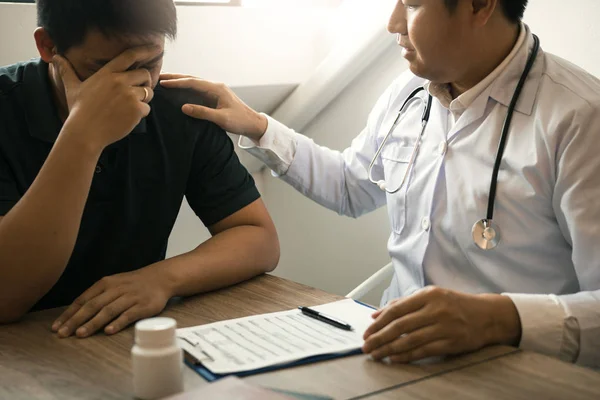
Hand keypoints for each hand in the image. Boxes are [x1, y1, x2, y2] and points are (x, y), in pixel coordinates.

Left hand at [51, 268, 171, 337]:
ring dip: (93, 323)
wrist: (161, 278)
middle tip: (63, 334)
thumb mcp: (113, 284)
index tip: (56, 327)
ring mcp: (130, 297)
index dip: (69, 314)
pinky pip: (128, 315)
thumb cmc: (133, 284)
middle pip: (93, 306)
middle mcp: (116, 289)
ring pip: (108, 310)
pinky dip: (118, 323)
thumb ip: (97, 296)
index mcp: (105, 284)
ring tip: (81, 334)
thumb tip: (75, 314)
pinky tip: (108, 331)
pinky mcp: (143, 306)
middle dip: (76, 320)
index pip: (83, 300)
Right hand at [53, 46, 158, 151]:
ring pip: (148, 92)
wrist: (85, 133)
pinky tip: (128, 118)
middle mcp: (119, 81)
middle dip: (145, 82)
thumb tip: (55, 57)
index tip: (156, 48)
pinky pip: (147, 108)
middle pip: (145, 74)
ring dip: (143, 99)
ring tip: (129, 107)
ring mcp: (129, 95)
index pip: (129, 56)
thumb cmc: (78, 111)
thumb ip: (66, 71)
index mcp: (107, 73)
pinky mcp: (136, 109)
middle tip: (136, 92)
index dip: (145, 50)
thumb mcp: (72, 87)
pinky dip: (141, 113)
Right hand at [159, 73, 267, 140]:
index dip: (177, 82)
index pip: (193, 83)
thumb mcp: (221, 119)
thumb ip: (203, 113)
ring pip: (193, 83)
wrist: (253, 124)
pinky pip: (196, 91)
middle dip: (175, 78)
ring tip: (163, 81)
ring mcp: (214, 91)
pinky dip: (185, 89)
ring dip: (179, 81)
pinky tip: (176, 90)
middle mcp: (215, 87)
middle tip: (157, 76)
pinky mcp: (213, 97)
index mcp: (217, 89)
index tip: (162, 83)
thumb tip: (184, 107)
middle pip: (191, 79)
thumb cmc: (240, 121)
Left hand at [362, 286, 520, 362]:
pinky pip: (424, 351)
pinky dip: (406, 356)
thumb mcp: (431, 296)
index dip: (379, 323)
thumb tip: (376, 315)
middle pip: (400, 326)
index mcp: (428, 295)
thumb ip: (403, 304)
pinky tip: (394, 358)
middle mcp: (436, 309)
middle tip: (366, 347)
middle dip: (379, 338)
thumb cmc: (454, 304)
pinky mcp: (451, 342)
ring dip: (389, 349)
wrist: (487, 315)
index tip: (367, 332)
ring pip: (410, 340)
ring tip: (376, 354)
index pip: (396, 310)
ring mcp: (444, 327)